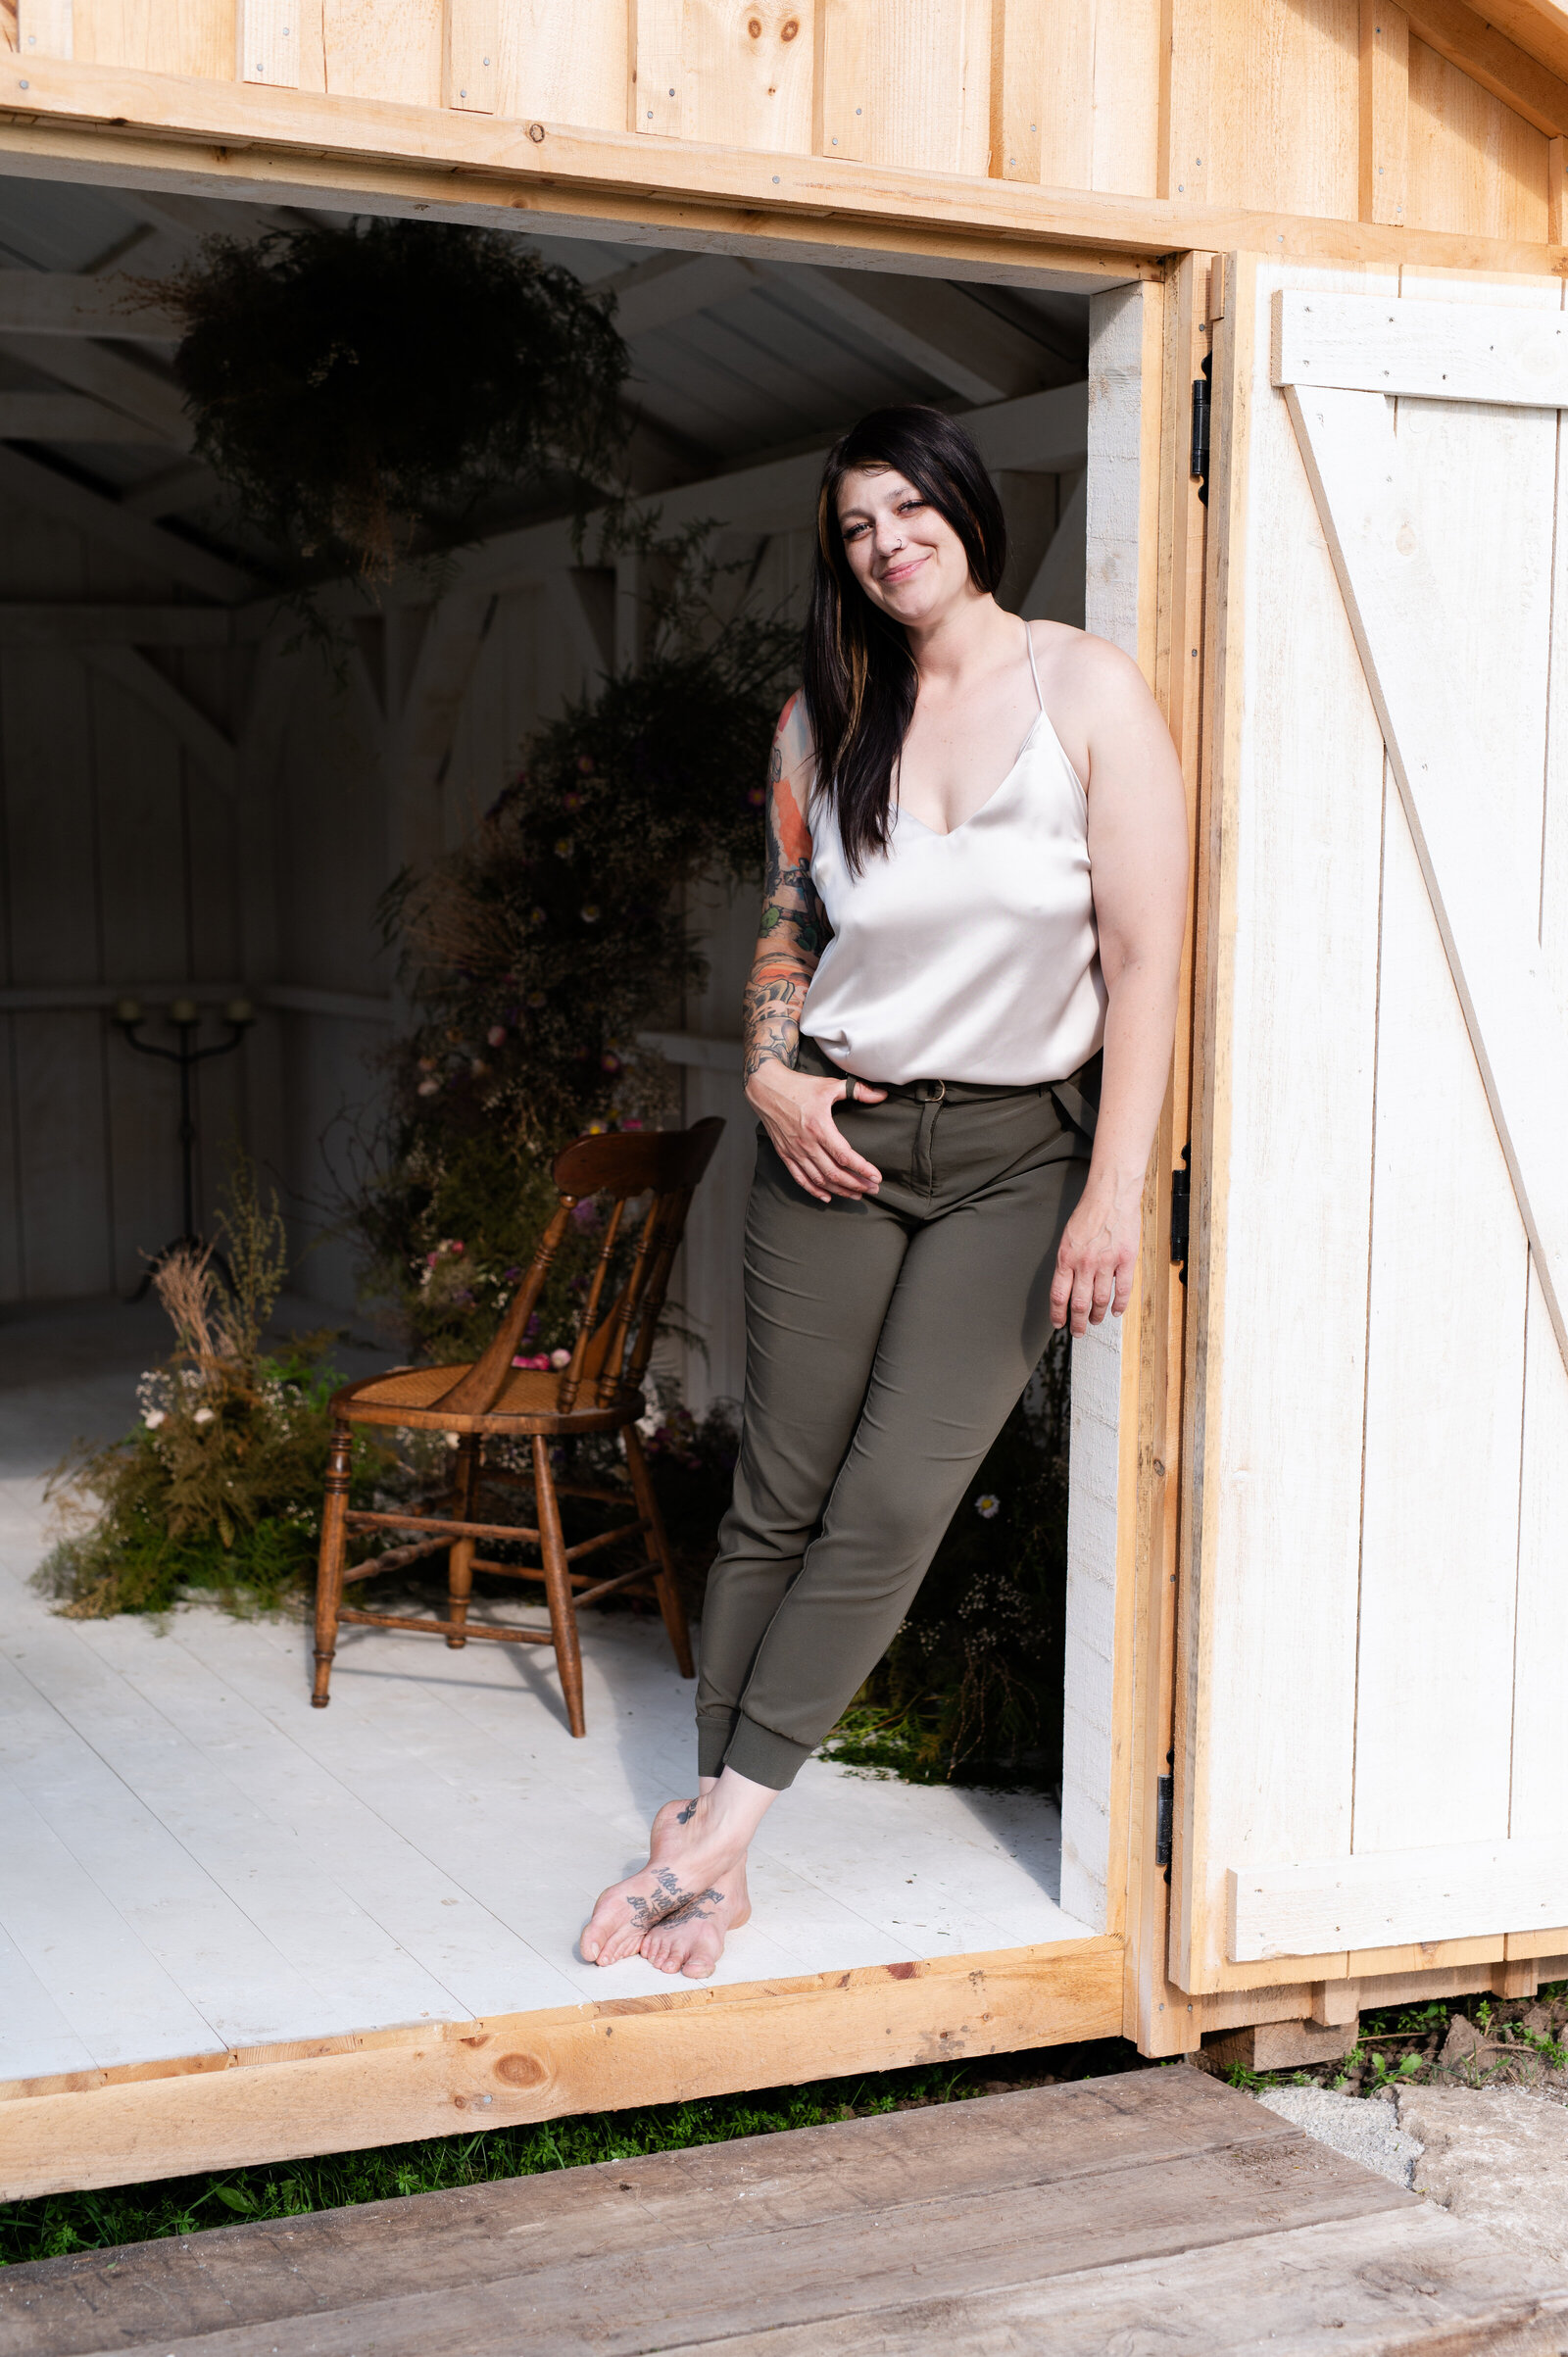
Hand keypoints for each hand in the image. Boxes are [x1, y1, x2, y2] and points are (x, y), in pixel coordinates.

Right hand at [746, 1060, 886, 1201]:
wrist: (766, 1089)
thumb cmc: (798, 1086)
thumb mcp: (829, 1086)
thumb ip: (857, 1091)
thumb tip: (881, 1094)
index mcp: (820, 1127)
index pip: (845, 1156)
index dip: (863, 1169)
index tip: (876, 1177)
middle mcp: (807, 1143)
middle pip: (835, 1173)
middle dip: (856, 1184)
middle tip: (872, 1189)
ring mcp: (795, 1151)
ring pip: (819, 1179)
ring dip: (839, 1190)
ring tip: (856, 1194)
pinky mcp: (785, 1154)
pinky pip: (800, 1178)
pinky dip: (814, 1190)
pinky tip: (826, 1196)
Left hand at [1050, 1179, 1139, 1335]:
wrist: (1110, 1196)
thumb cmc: (1088, 1215)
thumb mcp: (1067, 1238)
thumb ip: (1067, 1263)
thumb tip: (1066, 1287)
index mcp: (1067, 1258)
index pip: (1059, 1295)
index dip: (1058, 1313)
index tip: (1059, 1323)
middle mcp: (1085, 1263)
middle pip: (1079, 1303)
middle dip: (1078, 1322)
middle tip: (1079, 1331)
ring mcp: (1106, 1263)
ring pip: (1100, 1300)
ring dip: (1097, 1315)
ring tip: (1095, 1321)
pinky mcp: (1126, 1260)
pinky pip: (1122, 1290)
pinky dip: (1119, 1305)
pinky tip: (1115, 1311)